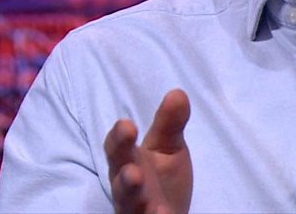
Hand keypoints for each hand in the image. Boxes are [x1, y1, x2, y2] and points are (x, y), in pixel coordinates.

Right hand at [103, 89, 191, 213]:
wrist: (167, 213)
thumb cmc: (163, 178)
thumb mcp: (168, 147)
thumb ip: (170, 124)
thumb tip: (178, 93)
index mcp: (128, 160)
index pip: (116, 148)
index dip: (119, 138)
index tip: (127, 125)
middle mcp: (126, 186)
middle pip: (119, 179)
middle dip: (123, 173)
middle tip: (132, 169)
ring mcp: (134, 208)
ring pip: (129, 204)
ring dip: (133, 196)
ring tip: (139, 185)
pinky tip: (164, 213)